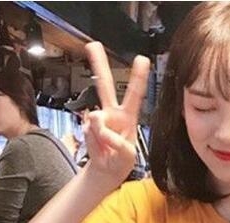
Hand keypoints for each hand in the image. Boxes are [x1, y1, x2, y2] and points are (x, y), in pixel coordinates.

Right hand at [84, 42, 149, 184]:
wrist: (106, 170)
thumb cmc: (121, 160)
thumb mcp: (127, 155)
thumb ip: (115, 140)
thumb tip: (96, 120)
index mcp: (128, 117)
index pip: (135, 94)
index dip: (138, 77)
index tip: (142, 59)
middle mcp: (112, 113)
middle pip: (105, 85)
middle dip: (98, 65)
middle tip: (93, 45)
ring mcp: (97, 120)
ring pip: (93, 114)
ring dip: (99, 134)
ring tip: (108, 149)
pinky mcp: (87, 128)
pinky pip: (89, 133)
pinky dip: (94, 142)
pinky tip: (99, 147)